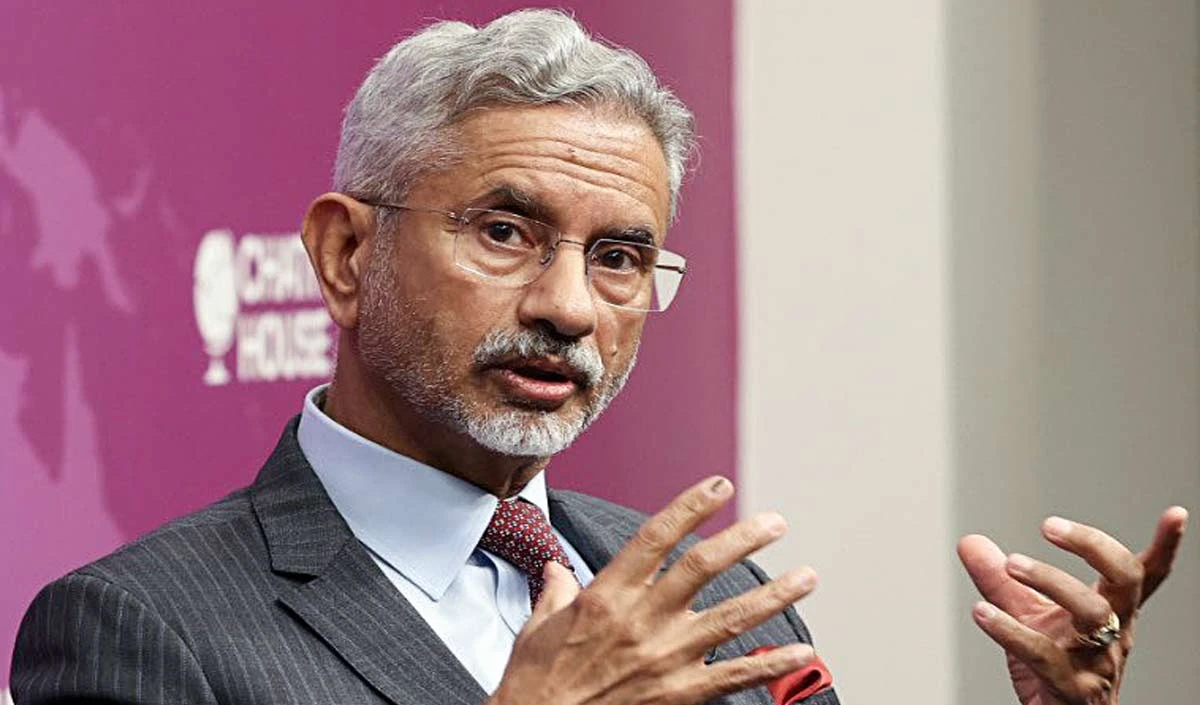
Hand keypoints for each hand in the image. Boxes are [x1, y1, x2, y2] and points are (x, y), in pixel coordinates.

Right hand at [488, 476, 818, 704]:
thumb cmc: (537, 683)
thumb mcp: (538, 626)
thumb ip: (556, 591)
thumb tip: (558, 571)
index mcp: (607, 595)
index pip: (658, 536)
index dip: (692, 507)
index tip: (719, 487)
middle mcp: (642, 620)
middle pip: (704, 566)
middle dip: (745, 539)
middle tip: (775, 523)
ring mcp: (665, 657)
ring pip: (732, 617)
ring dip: (774, 595)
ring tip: (806, 578)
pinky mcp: (679, 694)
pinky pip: (735, 676)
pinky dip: (771, 663)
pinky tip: (800, 653)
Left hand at [958, 506, 1187, 704]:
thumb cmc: (1053, 666)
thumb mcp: (1026, 614)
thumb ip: (998, 579)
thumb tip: (970, 542)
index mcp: (1111, 610)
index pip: (1142, 574)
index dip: (1164, 547)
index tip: (1176, 513)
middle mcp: (1113, 632)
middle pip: (1123, 581)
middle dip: (1093, 546)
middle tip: (1049, 525)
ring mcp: (1098, 662)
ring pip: (1092, 614)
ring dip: (1051, 580)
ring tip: (1010, 563)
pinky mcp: (1073, 690)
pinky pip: (1046, 657)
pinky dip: (1011, 632)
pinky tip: (982, 612)